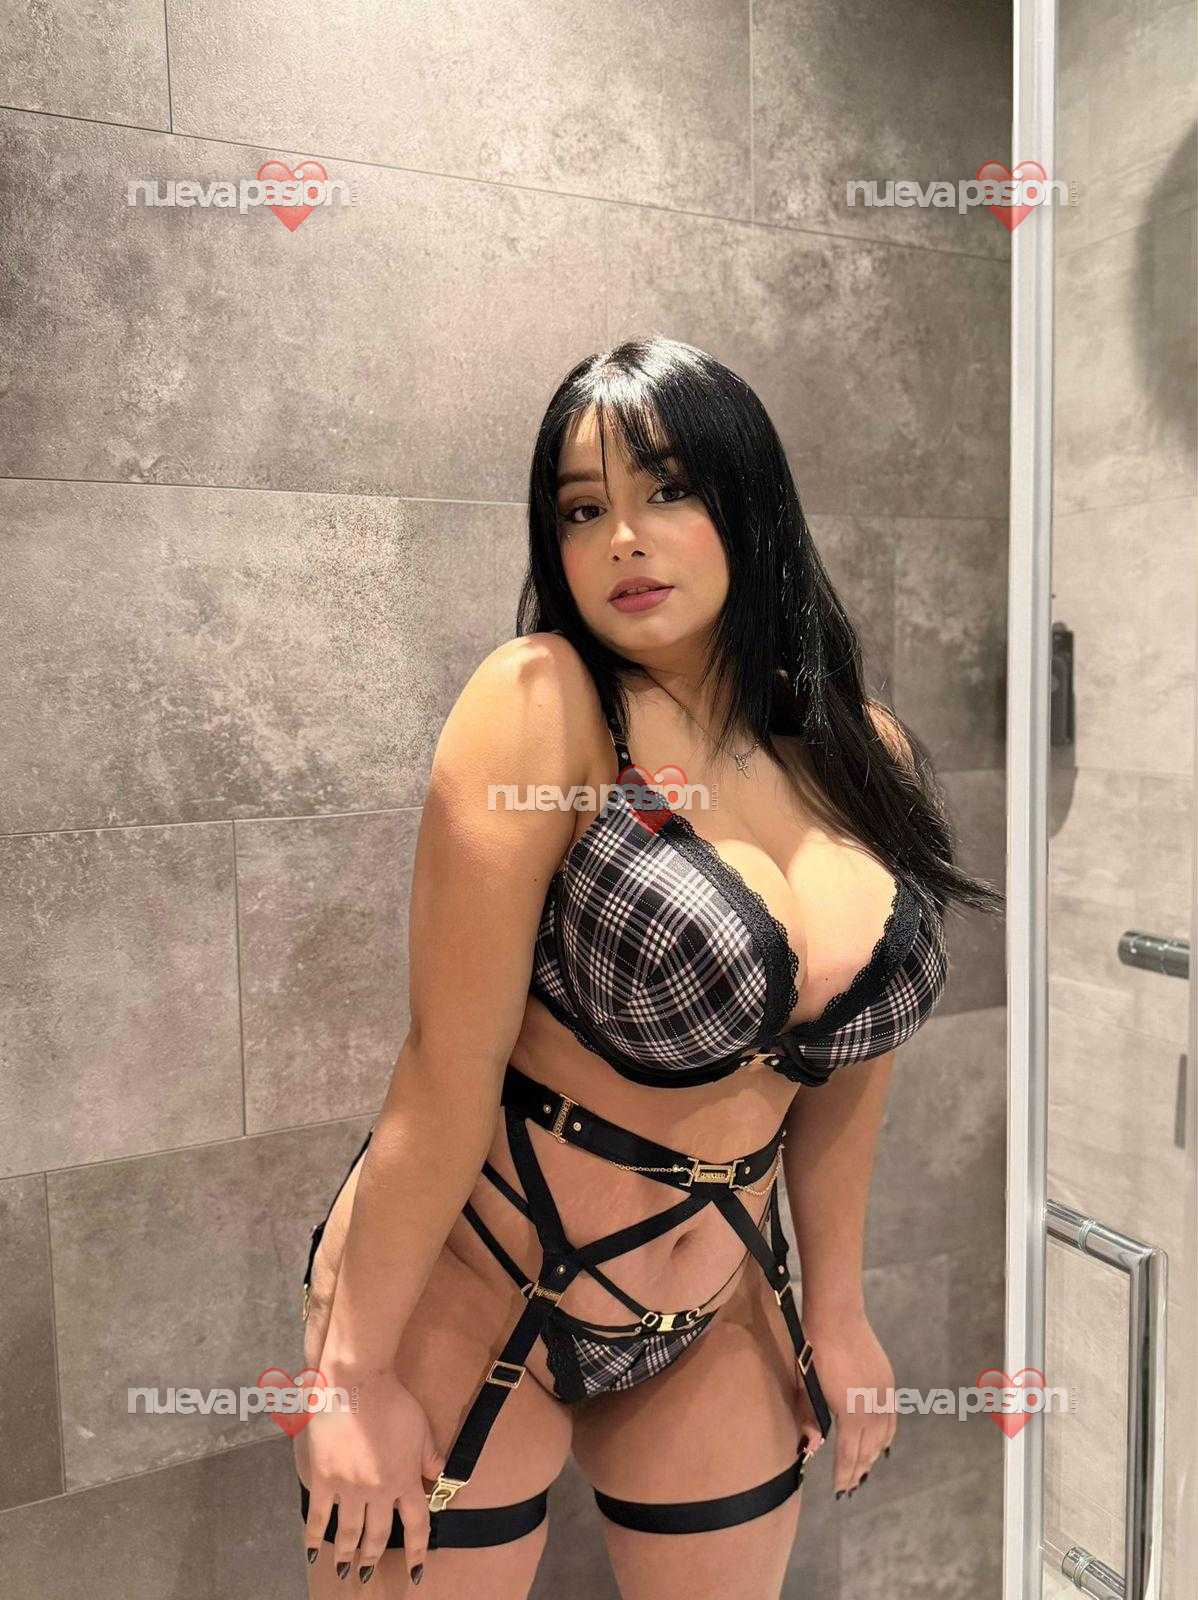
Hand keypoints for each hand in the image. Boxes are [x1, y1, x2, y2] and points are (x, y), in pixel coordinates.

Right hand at [301, 1362, 443, 1585]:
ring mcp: (349, 1487)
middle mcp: (378, 1491)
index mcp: (404, 1479)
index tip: (416, 1572)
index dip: (418, 1551)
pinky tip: (313, 1551)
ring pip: (350, 1531)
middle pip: (379, 1534)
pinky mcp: (323, 1478)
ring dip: (348, 1555)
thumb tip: (439, 1477)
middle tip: (366, 1573)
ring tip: (345, 1570)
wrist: (357, 1383)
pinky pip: (318, 1515)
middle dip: (374, 1556)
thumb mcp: (421, 1429)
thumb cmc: (393, 1401)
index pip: (416, 1524)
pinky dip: (314, 1537)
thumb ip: (429, 1457)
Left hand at [794, 1308, 894, 1496]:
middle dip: (859, 1468)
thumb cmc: (814, 1350)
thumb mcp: (806, 1386)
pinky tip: (883, 1442)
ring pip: (883, 1436)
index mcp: (850, 1412)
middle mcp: (872, 1408)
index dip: (844, 1472)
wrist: (837, 1317)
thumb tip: (812, 1446)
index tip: (840, 1488)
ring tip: (865, 1468)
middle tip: (852, 1485)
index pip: (848, 1453)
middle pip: (868, 1448)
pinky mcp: (888, 1383)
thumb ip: (810, 1417)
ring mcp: (884, 1395)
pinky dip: (887, 1435)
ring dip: (874, 1454)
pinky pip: (891, 1418)